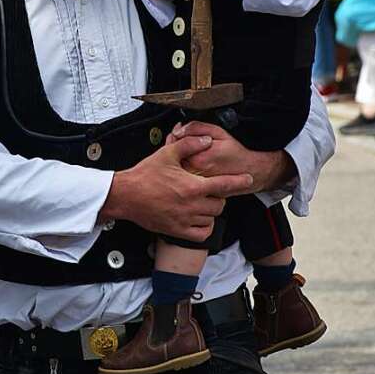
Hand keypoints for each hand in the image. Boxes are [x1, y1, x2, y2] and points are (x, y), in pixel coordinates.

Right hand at [100, 135, 252, 243]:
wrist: (126, 195)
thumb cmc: (145, 175)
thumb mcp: (167, 154)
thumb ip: (189, 145)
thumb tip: (206, 140)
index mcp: (192, 186)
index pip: (224, 184)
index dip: (239, 181)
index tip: (248, 179)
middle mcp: (192, 205)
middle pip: (220, 204)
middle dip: (219, 196)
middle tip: (210, 189)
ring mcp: (185, 220)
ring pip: (212, 218)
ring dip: (211, 210)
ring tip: (202, 202)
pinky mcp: (177, 231)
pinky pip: (201, 234)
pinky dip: (205, 227)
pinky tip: (199, 218)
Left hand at [167, 121, 295, 193]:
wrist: (250, 172)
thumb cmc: (235, 152)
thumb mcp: (218, 131)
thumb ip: (196, 128)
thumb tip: (178, 129)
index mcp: (198, 158)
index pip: (173, 146)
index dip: (173, 138)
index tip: (178, 134)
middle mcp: (195, 174)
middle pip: (172, 160)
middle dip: (172, 149)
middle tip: (179, 142)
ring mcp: (197, 184)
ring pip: (177, 170)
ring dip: (176, 160)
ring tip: (187, 153)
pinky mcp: (200, 190)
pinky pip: (185, 178)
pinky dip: (184, 171)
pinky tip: (191, 164)